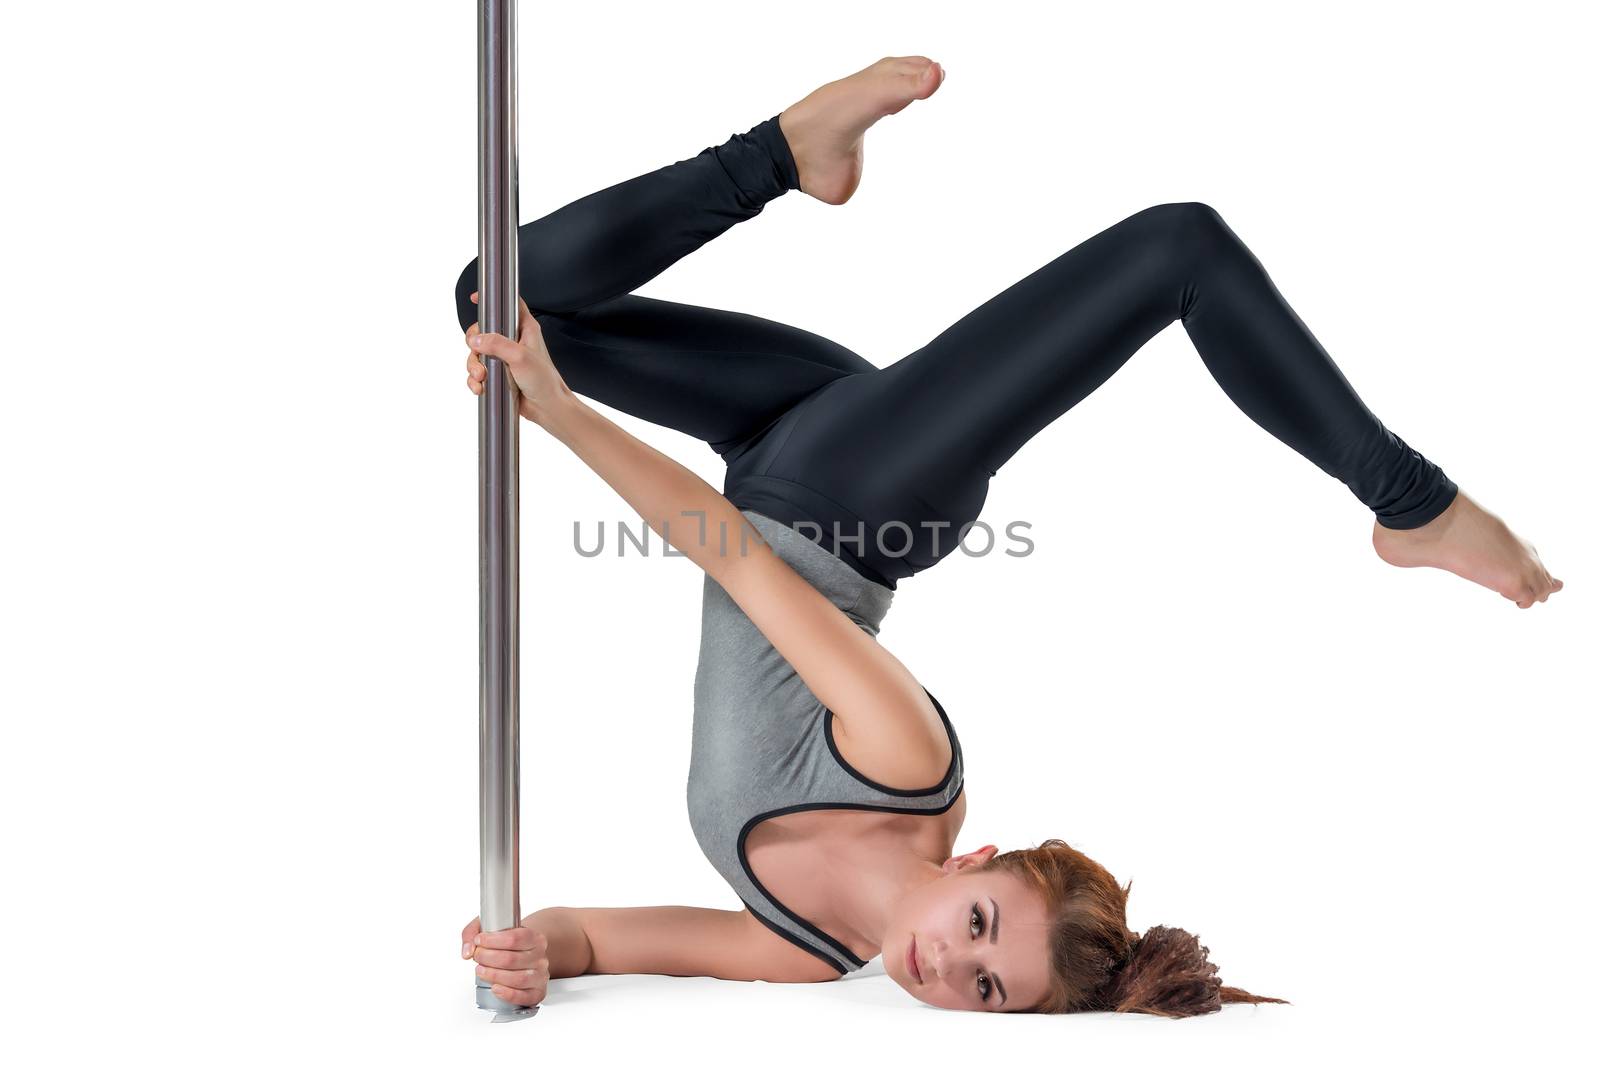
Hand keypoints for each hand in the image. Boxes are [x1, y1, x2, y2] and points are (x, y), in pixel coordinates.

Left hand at [461, 914, 550, 1008]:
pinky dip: (507, 994)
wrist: (527, 955)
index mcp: (534, 937)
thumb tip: (468, 950)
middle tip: (477, 956)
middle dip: (488, 958)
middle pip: (512, 959)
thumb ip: (473, 932)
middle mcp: (540, 957)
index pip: (515, 938)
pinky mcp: (537, 993)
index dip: (492, 940)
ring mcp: (540, 976)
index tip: (479, 940)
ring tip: (481, 970)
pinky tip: (495, 988)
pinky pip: (524, 996)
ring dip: (494, 976)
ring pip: (518, 979)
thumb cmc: (509, 944)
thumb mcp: (492, 929)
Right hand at [463, 292, 572, 421]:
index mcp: (524, 328)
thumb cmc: (544, 381)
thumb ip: (497, 344)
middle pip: (483, 331)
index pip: (508, 305)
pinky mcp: (499, 375)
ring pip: (478, 354)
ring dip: (474, 366)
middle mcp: (513, 341)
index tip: (475, 298)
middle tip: (477, 354)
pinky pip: (479, 373)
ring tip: (481, 378)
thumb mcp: (521, 357)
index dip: (492, 299)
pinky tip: (480, 388)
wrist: (548, 408)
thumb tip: (476, 340)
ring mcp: (505, 358)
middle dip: (474, 344)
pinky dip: (475, 381)